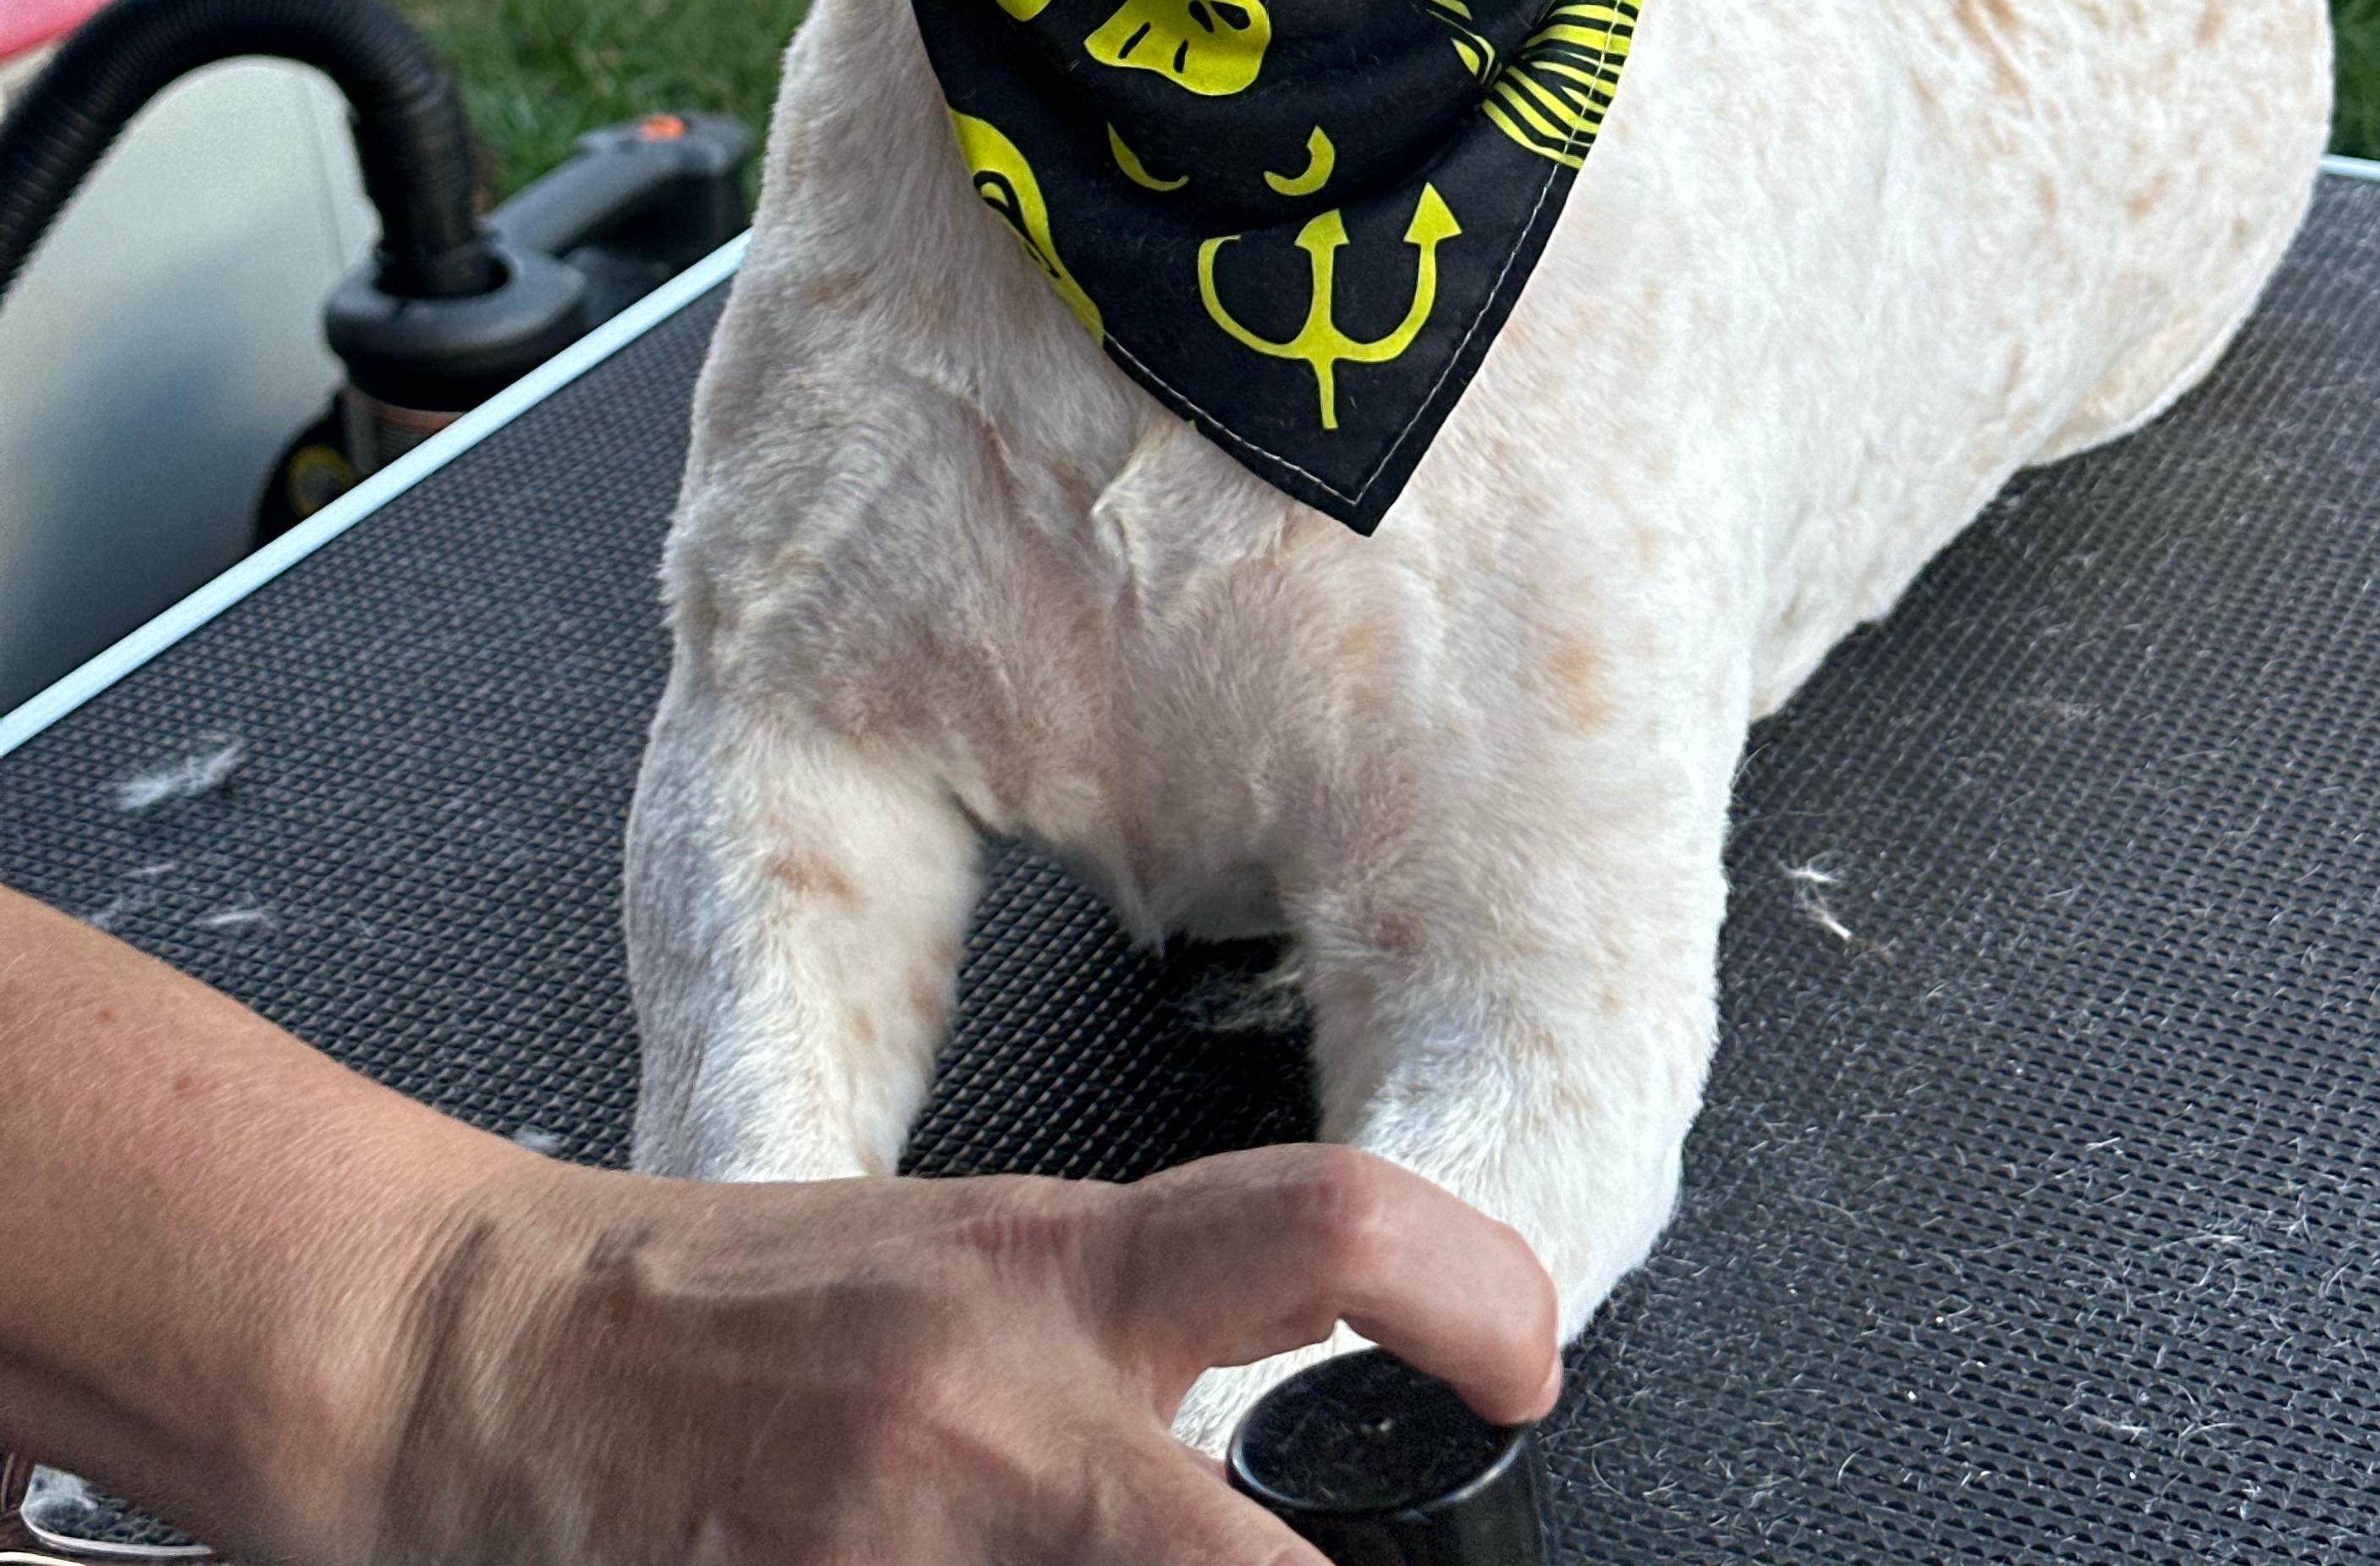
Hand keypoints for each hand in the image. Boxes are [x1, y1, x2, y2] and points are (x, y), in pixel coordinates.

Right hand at [378, 1145, 1560, 1565]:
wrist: (474, 1357)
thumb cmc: (711, 1316)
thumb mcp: (957, 1275)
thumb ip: (1123, 1353)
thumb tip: (1283, 1476)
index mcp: (1046, 1276)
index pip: (1317, 1228)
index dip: (1466, 1290)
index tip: (1524, 1364)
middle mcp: (998, 1415)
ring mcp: (900, 1555)